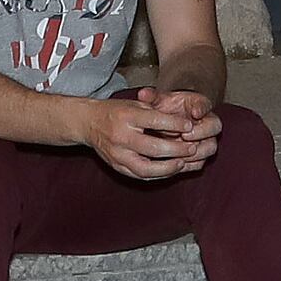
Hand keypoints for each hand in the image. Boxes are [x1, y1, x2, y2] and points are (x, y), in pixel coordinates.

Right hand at [85, 88, 219, 181]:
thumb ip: (157, 114)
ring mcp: (117, 155)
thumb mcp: (135, 105)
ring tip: (182, 163)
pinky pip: (139, 175)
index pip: (155, 121)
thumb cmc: (116, 111)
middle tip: (192, 148)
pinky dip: (157, 175)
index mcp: (126, 117)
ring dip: (168, 168)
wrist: (88, 122)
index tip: (190, 126)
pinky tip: (169, 170)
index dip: (175, 124)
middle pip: (153, 148)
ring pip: (146, 168)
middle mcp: (121, 137)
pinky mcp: (116, 166)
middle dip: (176, 150)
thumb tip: (183, 125)